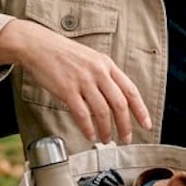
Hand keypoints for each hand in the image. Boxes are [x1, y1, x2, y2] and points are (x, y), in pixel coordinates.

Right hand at [0, 19, 151, 143]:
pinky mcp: (67, 89)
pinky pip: (82, 114)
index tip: (146, 124)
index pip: (130, 90)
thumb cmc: (64, 54)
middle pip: (119, 104)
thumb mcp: (91, 59)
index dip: (140, 110)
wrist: (39, 45)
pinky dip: (88, 128)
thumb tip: (116, 99)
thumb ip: (104, 75)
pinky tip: (90, 136)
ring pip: (102, 112)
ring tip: (106, 140)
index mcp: (107, 64)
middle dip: (125, 126)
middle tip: (125, 139)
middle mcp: (98, 72)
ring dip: (106, 130)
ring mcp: (82, 80)